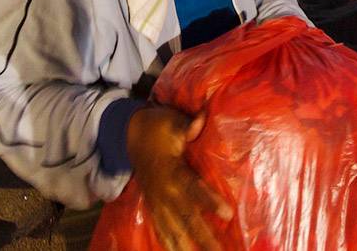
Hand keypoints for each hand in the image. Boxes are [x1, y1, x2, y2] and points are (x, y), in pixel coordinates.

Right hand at [127, 106, 232, 250]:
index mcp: (171, 171)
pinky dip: (170, 243)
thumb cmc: (157, 128)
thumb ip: (187, 126)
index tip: (227, 213)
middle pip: (186, 217)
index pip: (193, 188)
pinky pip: (161, 229)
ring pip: (173, 229)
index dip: (209, 200)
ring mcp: (157, 201)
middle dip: (203, 236)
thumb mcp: (171, 122)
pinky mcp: (153, 205)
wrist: (129, 136)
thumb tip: (202, 119)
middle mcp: (163, 192)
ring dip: (186, 246)